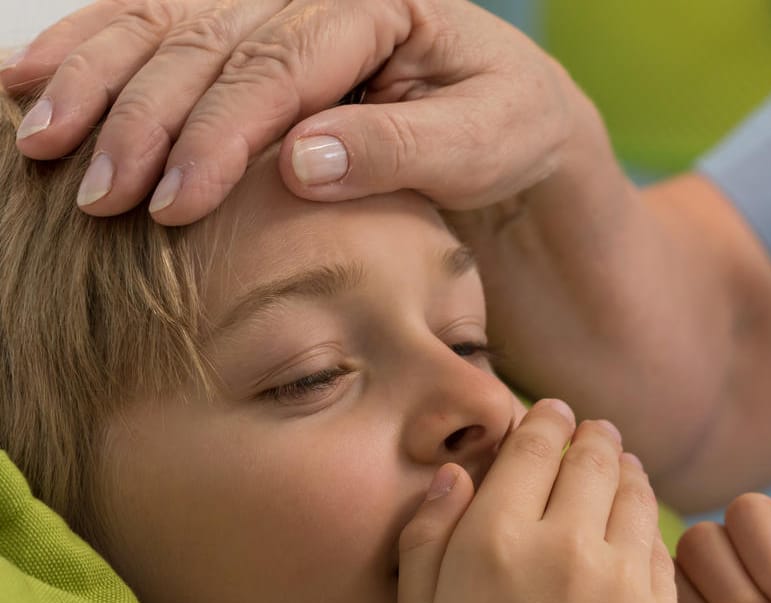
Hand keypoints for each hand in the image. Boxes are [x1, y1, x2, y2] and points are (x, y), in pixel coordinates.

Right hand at [2, 0, 589, 225]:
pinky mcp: (246, 35)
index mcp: (374, 6)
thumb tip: (301, 163)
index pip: (280, 66)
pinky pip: (156, 29)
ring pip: (163, 27)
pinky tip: (31, 83)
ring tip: (42, 144)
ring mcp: (272, 6)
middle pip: (207, 44)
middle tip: (97, 198)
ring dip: (95, 82)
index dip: (219, 134)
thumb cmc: (504, 129)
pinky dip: (91, 53)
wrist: (510, 114)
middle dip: (142, 120)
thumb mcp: (481, 142)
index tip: (173, 202)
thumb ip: (399, 148)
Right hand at [396, 400, 677, 602]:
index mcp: (492, 543)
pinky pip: (656, 533)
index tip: (547, 411)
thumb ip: (427, 545)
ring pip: (630, 485)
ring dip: (622, 464)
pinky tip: (635, 515)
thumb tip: (454, 477)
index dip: (542, 420)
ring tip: (614, 460)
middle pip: (588, 455)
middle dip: (587, 433)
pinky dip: (646, 510)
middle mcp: (561, 542)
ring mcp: (618, 572)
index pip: (530, 447)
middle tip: (586, 428)